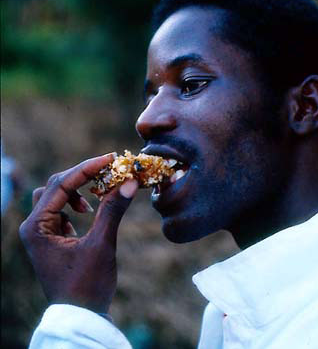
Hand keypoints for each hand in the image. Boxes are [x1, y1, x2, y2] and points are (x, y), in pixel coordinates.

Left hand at [19, 153, 137, 312]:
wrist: (80, 317)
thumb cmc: (88, 285)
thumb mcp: (102, 244)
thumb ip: (112, 210)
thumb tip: (129, 181)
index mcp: (37, 227)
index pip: (61, 185)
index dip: (87, 168)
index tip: (110, 158)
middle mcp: (32, 227)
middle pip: (55, 186)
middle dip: (82, 177)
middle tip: (108, 171)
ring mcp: (38, 233)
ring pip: (53, 196)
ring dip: (75, 191)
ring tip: (94, 200)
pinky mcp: (47, 239)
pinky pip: (56, 210)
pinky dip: (72, 205)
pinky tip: (86, 214)